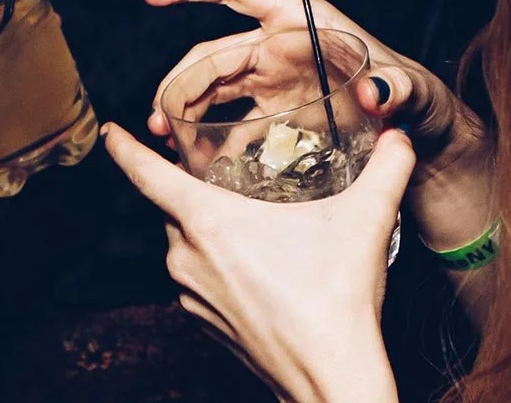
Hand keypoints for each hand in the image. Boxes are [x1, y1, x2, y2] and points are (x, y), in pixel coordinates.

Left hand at [103, 124, 411, 401]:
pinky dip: (217, 264)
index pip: (147, 174)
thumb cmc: (336, 299)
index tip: (110, 132)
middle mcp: (185, 255)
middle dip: (197, 190)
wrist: (330, 378)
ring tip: (255, 227)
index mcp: (207, 221)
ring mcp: (189, 292)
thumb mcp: (365, 221)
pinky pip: (198, 276)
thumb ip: (386, 169)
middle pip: (176, 207)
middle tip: (232, 179)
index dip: (125, 148)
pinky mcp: (201, 320)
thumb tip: (400, 133)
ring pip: (188, 243)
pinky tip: (257, 267)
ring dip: (211, 231)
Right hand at [144, 0, 483, 182]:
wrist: (422, 142)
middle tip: (161, 120)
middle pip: (213, 52)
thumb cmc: (423, 102)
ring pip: (212, 86)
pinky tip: (196, 161)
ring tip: (165, 139)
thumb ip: (398, 88)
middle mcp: (280, 46)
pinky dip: (209, 138)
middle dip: (179, 80)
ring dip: (184, 109)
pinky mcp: (275, 114)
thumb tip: (377, 91)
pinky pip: (230, 121)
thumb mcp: (416, 90)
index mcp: (301, 22)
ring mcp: (274, 80)